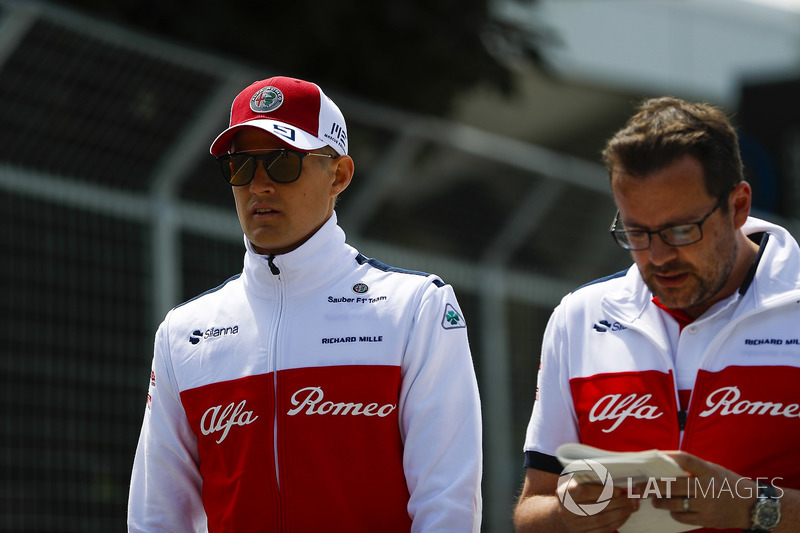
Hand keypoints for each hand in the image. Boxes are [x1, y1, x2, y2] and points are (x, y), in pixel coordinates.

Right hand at [558, 479, 638, 532]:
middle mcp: (566, 511)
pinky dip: (617, 522)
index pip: (584, 491)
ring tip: (631, 506)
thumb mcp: (580, 483)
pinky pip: (603, 530)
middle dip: (618, 503)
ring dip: (621, 513)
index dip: (603, 491)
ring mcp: (574, 525)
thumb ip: (596, 481)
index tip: (619, 490)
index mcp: (564, 493)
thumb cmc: (576, 493)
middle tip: (632, 498)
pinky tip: (624, 515)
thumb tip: (621, 486)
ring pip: (602, 521)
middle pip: (596, 508)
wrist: (565, 510)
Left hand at [634, 451, 755, 529]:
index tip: (654, 457)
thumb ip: (693, 469)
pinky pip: (682, 516)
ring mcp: (707, 504)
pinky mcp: (707, 519)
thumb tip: (664, 465)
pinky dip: (673, 512)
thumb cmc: (728, 484)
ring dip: (660, 501)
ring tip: (655, 499)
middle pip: (673, 485)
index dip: (668, 457)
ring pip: (674, 503)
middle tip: (642, 486)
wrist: (752, 506)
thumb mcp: (713, 470)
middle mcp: (707, 486)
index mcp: (708, 471)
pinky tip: (672, 509)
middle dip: (654, 486)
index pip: (686, 460)